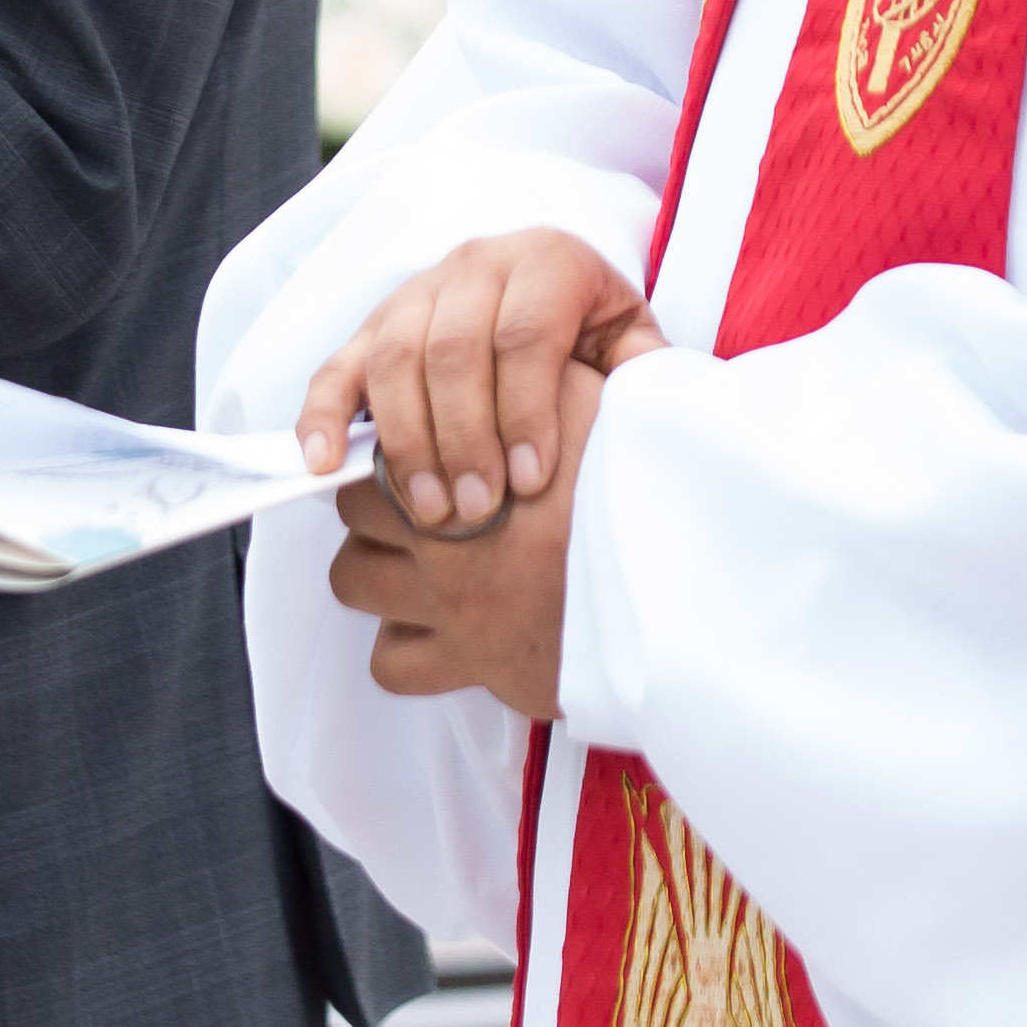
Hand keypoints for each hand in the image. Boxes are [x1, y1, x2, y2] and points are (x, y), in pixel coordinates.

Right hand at [299, 228, 672, 535]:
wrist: (550, 291)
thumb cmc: (596, 336)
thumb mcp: (631, 344)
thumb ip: (641, 374)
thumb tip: (642, 418)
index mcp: (547, 260)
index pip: (526, 332)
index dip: (526, 409)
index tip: (532, 483)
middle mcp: (477, 264)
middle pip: (454, 347)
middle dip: (464, 438)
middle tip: (477, 513)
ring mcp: (417, 291)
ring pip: (394, 357)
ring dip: (406, 442)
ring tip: (430, 514)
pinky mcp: (373, 325)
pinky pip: (339, 365)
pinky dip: (323, 415)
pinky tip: (324, 466)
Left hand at [328, 354, 610, 716]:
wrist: (674, 590)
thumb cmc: (636, 498)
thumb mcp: (597, 405)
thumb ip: (544, 380)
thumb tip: (526, 360)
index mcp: (467, 462)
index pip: (382, 441)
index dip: (395, 441)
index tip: (417, 450)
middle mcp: (444, 535)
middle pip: (354, 507)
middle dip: (377, 503)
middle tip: (416, 505)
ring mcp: (450, 605)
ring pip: (352, 580)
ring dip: (376, 571)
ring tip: (417, 566)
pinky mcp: (469, 666)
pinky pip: (391, 664)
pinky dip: (404, 648)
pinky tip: (439, 631)